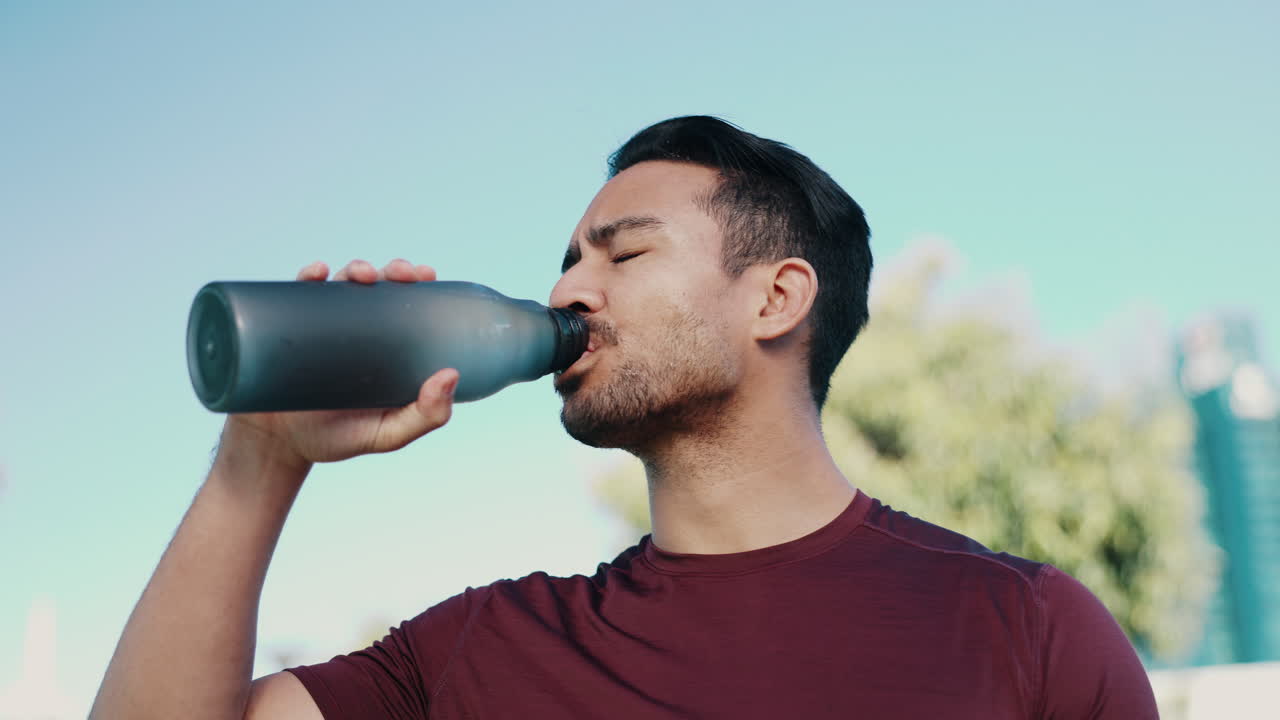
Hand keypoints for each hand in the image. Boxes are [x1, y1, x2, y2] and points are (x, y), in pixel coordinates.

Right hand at [224, 259, 458, 465]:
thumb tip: (451, 375)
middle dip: (393, 271)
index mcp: (387, 347)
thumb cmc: (338, 438)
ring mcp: (322, 326)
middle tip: (401, 275)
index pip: (407, 305)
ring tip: (363, 275)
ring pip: (343, 284)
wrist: (278, 445)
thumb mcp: (388, 434)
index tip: (427, 275)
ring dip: (356, 269)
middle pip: (379, 287)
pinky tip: (318, 273)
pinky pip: (297, 294)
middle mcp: (357, 329)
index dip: (419, 284)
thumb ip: (426, 416)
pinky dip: (308, 276)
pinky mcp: (288, 329)